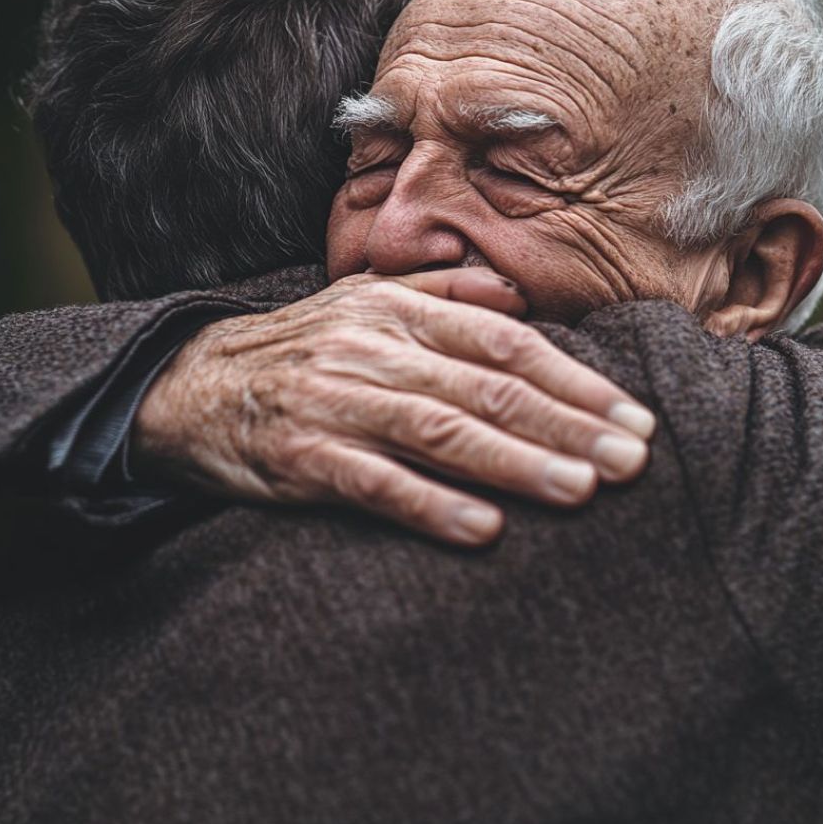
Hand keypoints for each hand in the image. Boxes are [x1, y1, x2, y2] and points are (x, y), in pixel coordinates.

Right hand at [133, 269, 654, 545]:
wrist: (189, 385)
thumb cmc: (298, 349)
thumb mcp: (363, 303)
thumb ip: (441, 294)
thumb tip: (515, 297)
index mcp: (397, 310)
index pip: (506, 342)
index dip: (574, 380)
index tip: (631, 418)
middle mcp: (373, 349)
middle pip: (487, 387)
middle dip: (567, 426)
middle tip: (633, 461)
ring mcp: (335, 402)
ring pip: (440, 430)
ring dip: (516, 463)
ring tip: (581, 492)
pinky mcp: (300, 457)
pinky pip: (373, 483)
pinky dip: (430, 505)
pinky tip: (484, 529)